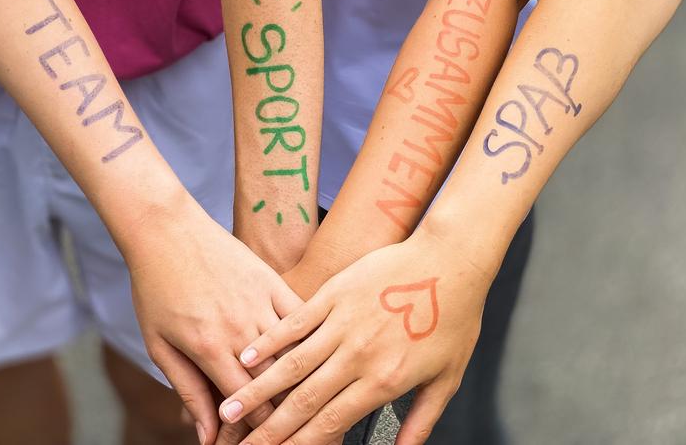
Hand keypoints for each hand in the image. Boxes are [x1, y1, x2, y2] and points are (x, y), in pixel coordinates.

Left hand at [121, 193, 302, 444]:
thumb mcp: (160, 345)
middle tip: (287, 431)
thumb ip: (188, 391)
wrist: (166, 230)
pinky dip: (309, 341)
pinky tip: (315, 356)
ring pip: (295, 355)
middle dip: (283, 415)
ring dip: (302, 382)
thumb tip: (207, 435)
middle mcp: (240, 329)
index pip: (247, 406)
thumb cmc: (157, 287)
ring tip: (306, 400)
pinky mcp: (272, 281)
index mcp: (210, 348)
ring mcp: (260, 303)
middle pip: (277, 386)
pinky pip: (301, 318)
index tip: (262, 443)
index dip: (257, 432)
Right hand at [217, 234, 497, 444]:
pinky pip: (295, 322)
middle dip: (269, 429)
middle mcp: (358, 355)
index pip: (331, 422)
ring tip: (231, 408)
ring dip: (258, 390)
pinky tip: (247, 356)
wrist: (451, 260)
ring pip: (292, 364)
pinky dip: (269, 342)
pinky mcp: (335, 293)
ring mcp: (343, 322)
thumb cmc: (454, 316)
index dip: (300, 444)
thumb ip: (421, 421)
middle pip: (303, 401)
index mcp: (384, 379)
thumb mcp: (447, 378)